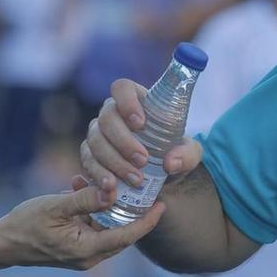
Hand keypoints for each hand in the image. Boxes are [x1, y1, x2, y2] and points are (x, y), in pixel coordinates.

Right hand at [0, 177, 165, 270]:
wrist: (2, 243)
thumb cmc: (26, 224)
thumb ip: (86, 200)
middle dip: (134, 212)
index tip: (162, 204)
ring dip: (111, 208)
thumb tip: (113, 191)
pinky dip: (95, 212)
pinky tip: (84, 189)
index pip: (128, 236)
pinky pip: (95, 229)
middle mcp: (89, 257)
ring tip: (111, 182)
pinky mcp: (76, 248)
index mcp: (88, 250)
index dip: (147, 221)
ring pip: (109, 230)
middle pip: (123, 234)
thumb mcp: (57, 206)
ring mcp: (83, 255)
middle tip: (145, 188)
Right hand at [80, 78, 203, 195]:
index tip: (140, 123)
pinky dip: (99, 175)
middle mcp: (112, 113)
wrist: (161, 174)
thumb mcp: (189, 152)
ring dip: (114, 161)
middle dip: (123, 141)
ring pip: (96, 141)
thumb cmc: (174, 152)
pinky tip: (113, 188)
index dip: (127, 101)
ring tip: (135, 180)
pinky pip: (88, 162)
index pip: (122, 88)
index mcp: (136, 101)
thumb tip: (171, 162)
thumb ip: (187, 154)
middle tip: (143, 160)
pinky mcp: (91, 155)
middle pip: (107, 118)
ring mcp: (98, 134)